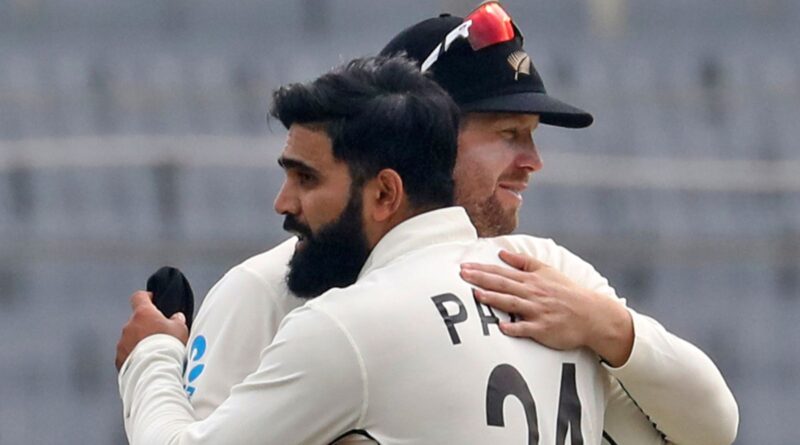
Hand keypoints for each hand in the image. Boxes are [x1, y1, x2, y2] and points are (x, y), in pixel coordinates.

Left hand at [115, 291, 188, 370]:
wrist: (155, 371)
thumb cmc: (168, 348)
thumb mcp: (180, 329)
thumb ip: (177, 320)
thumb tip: (176, 317)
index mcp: (143, 314)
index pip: (139, 297)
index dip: (146, 297)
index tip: (152, 300)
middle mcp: (129, 326)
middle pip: (136, 321)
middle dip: (146, 326)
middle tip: (160, 335)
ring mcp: (122, 343)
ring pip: (130, 338)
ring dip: (140, 342)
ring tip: (154, 352)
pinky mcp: (119, 359)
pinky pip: (127, 354)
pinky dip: (134, 356)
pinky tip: (146, 362)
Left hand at [460, 250, 632, 366]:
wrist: (592, 314)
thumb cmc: (567, 292)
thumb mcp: (547, 271)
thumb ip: (523, 262)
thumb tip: (501, 253)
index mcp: (531, 281)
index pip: (501, 273)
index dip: (481, 270)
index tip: (464, 267)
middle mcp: (533, 294)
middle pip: (503, 285)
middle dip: (481, 280)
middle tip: (461, 275)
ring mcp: (538, 311)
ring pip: (512, 304)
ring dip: (493, 300)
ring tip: (476, 295)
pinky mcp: (544, 329)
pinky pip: (527, 329)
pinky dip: (514, 328)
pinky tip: (501, 327)